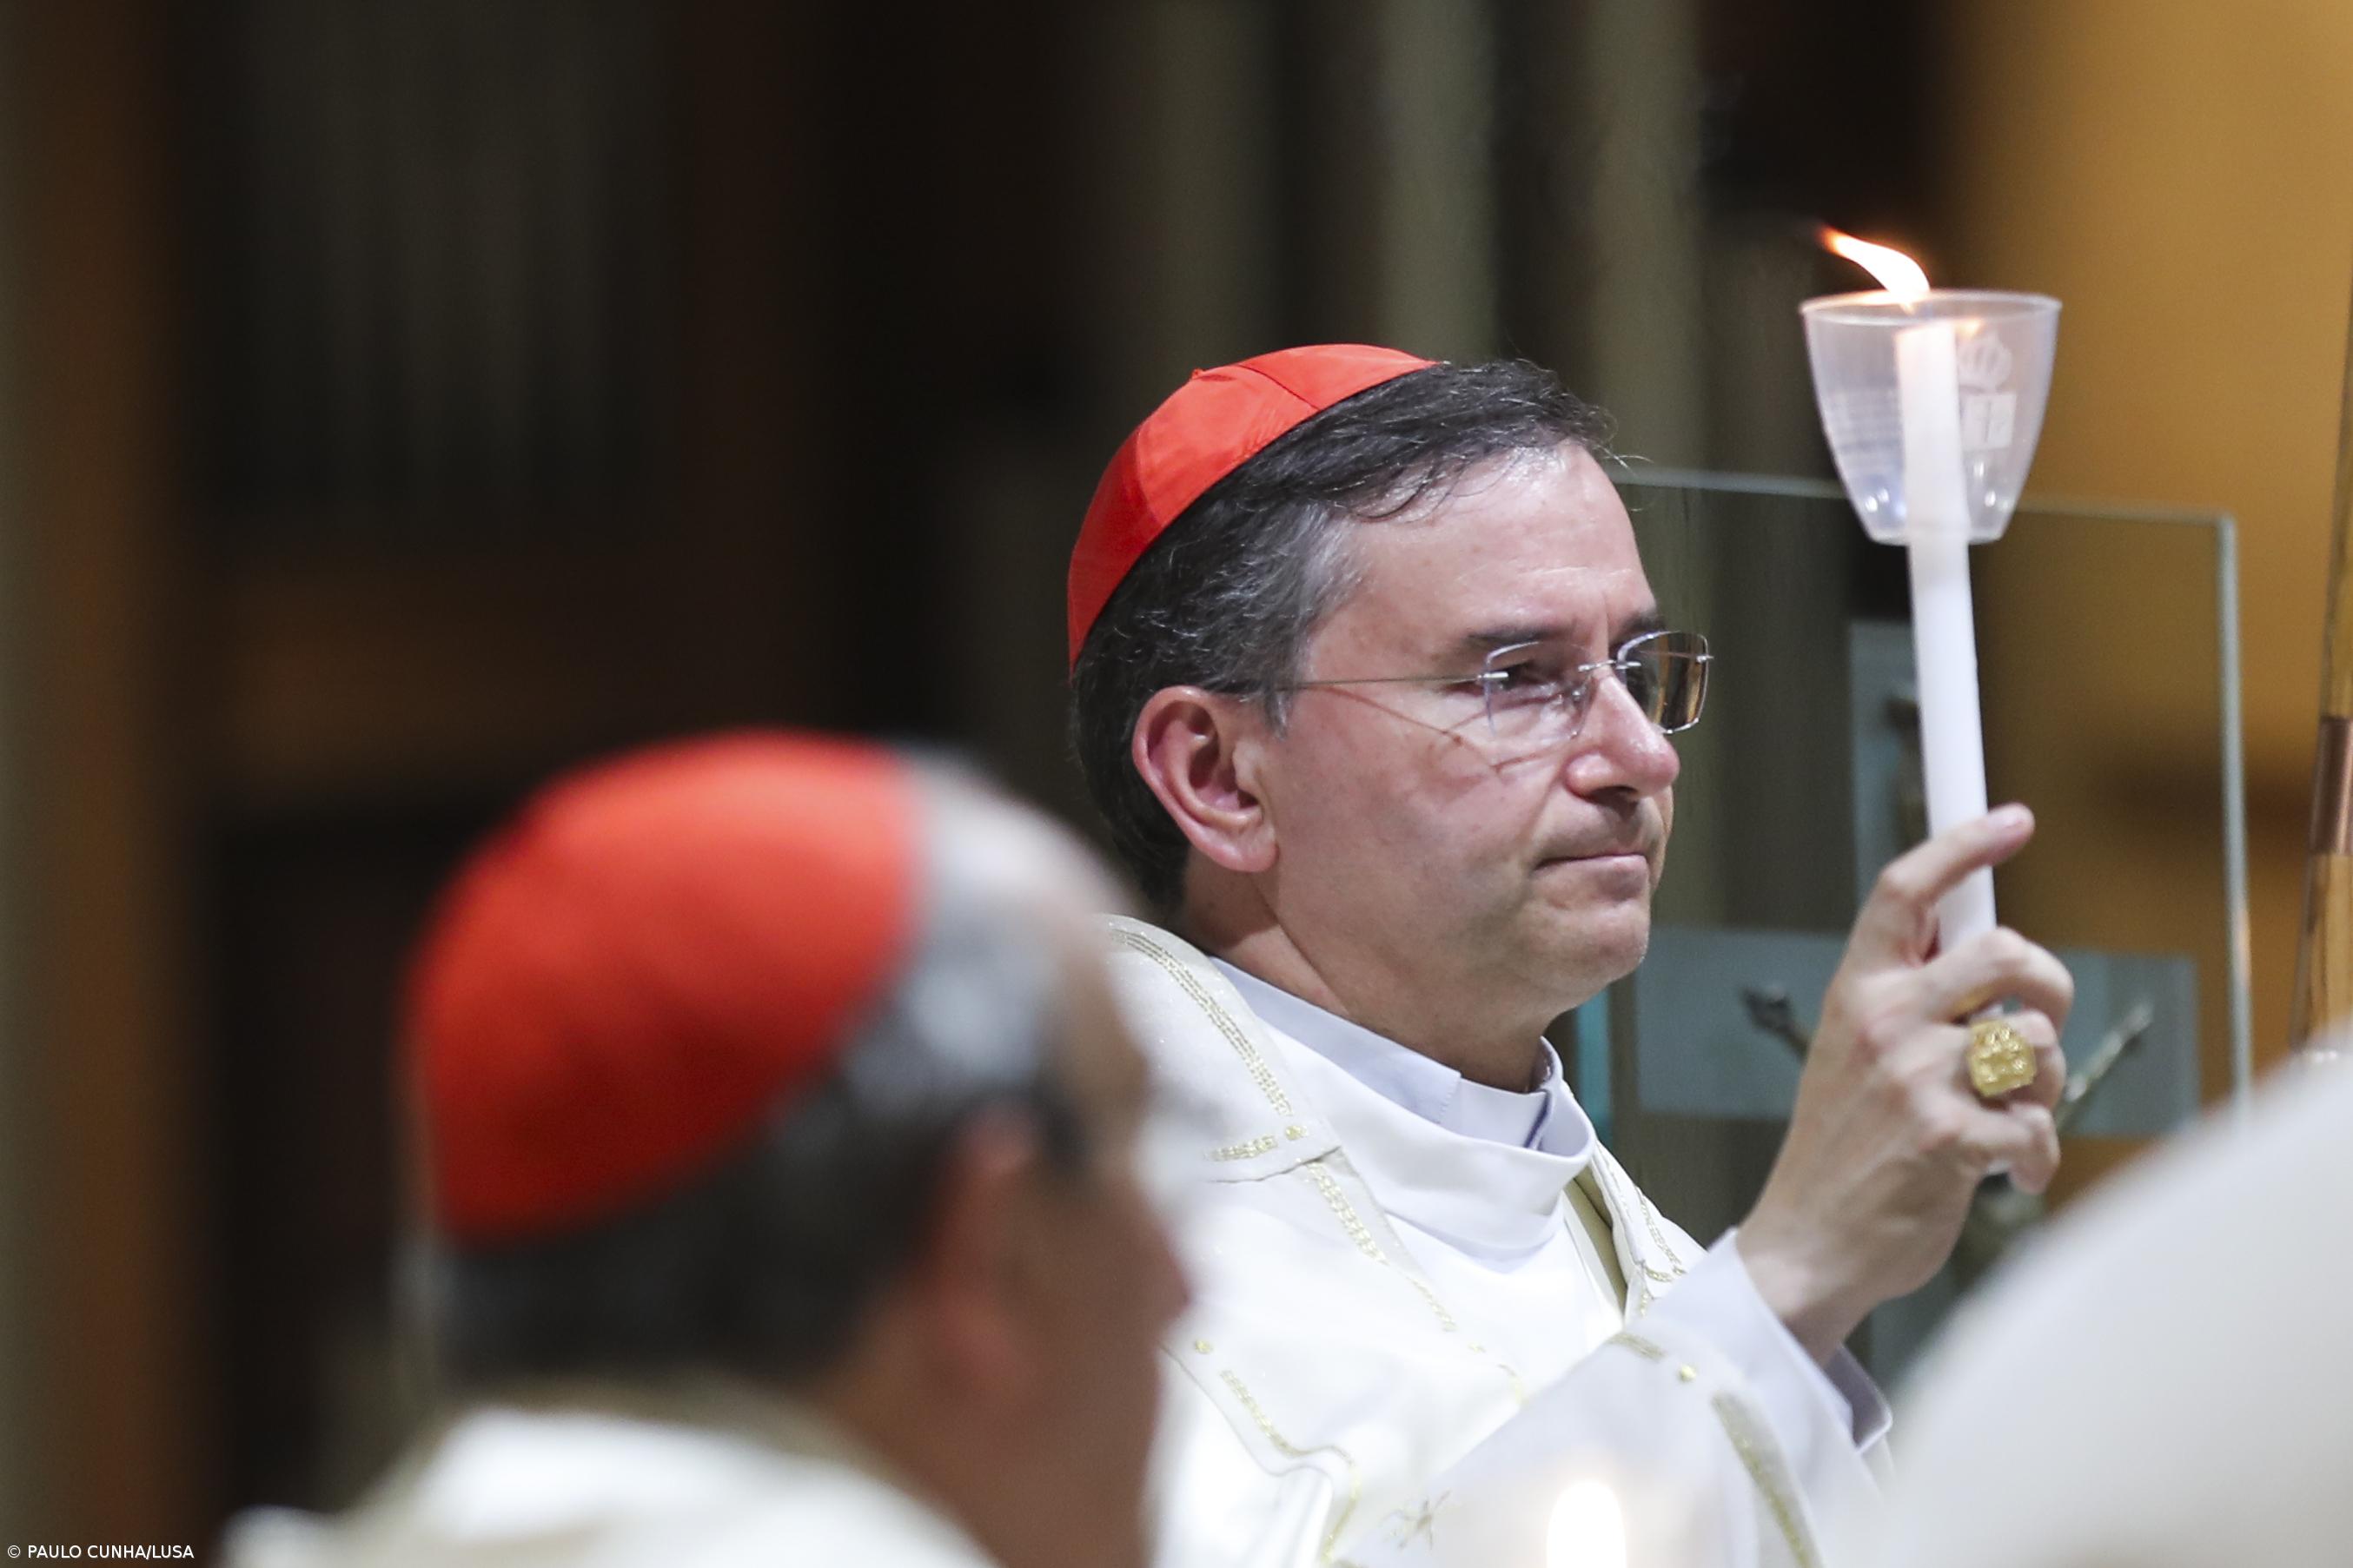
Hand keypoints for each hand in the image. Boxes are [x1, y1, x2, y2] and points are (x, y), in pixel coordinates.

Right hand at [1737, 805, 2070, 1362]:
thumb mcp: (1852, 1052)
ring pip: (2037, 1039)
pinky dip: (2039, 1154)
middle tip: (2040, 1027)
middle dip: (2050, 985)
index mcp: (1856, 991)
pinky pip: (2039, 1123)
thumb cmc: (1845, 1149)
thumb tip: (1990, 951)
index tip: (2013, 820)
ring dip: (2046, 1085)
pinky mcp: (1951, 1140)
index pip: (1907, 891)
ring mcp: (1915, 1078)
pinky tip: (2012, 1173)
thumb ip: (1908, 999)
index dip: (1965, 844)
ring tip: (2010, 1117)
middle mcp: (1882, 1021)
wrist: (1807, 1245)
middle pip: (2006, 952)